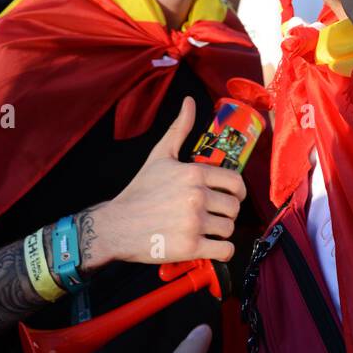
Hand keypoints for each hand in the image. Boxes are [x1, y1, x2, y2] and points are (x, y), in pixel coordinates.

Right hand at [91, 96, 245, 267]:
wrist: (116, 225)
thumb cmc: (140, 191)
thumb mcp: (160, 156)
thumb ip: (179, 128)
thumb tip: (190, 101)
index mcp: (194, 173)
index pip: (235, 182)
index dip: (237, 191)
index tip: (230, 197)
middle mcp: (196, 196)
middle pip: (234, 207)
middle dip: (226, 212)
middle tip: (213, 215)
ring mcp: (193, 223)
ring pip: (229, 229)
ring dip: (221, 232)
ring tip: (206, 230)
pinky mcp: (190, 247)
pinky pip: (225, 251)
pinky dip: (222, 251)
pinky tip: (209, 246)